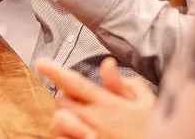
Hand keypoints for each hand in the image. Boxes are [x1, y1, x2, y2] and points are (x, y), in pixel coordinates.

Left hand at [37, 57, 155, 138]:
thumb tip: (108, 65)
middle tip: (78, 103)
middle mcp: (93, 121)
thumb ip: (125, 84)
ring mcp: (87, 138)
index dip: (55, 71)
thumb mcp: (147, 105)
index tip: (41, 62)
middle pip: (61, 102)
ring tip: (80, 125)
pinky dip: (68, 137)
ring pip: (59, 123)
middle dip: (64, 100)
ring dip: (64, 121)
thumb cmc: (154, 131)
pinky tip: (82, 135)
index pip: (75, 83)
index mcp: (108, 105)